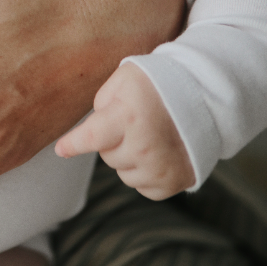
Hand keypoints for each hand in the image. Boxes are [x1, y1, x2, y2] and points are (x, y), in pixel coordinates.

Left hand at [55, 61, 194, 198]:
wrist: (205, 97)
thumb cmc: (161, 83)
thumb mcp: (125, 78)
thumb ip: (101, 102)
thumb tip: (92, 128)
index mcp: (128, 118)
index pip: (91, 138)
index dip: (73, 144)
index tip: (61, 149)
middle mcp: (143, 148)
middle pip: (107, 156)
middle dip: (113, 140)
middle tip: (134, 121)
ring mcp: (160, 169)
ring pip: (124, 173)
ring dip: (130, 158)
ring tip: (150, 135)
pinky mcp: (173, 183)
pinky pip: (143, 186)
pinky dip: (146, 172)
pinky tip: (159, 152)